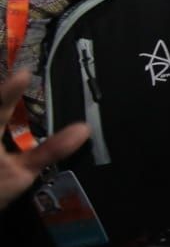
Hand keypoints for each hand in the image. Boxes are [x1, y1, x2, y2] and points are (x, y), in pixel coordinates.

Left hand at [0, 71, 89, 210]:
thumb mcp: (21, 175)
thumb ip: (50, 150)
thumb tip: (84, 128)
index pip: (0, 107)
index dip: (11, 89)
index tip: (25, 72)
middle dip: (2, 100)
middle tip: (17, 82)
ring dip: (1, 110)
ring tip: (9, 105)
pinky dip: (0, 120)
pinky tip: (6, 126)